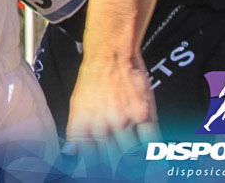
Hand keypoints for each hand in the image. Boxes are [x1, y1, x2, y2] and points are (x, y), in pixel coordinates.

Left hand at [63, 52, 159, 174]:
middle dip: (119, 170)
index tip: (106, 173)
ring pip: (132, 155)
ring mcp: (124, 120)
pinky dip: (154, 155)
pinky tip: (157, 163)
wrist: (110, 53)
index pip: (89, 160)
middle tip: (122, 170)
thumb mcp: (77, 106)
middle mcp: (102, 125)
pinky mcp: (143, 113)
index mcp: (84, 126)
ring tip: (138, 168)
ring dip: (136, 164)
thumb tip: (68, 154)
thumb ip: (76, 133)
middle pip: (113, 161)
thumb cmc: (94, 79)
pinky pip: (152, 142)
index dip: (96, 170)